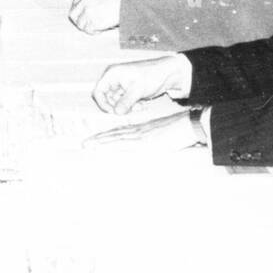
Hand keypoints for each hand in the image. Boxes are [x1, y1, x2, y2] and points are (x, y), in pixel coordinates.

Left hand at [68, 0, 121, 33]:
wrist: (128, 0)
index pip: (75, 3)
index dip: (78, 10)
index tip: (82, 15)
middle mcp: (84, 3)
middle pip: (73, 15)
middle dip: (78, 21)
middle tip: (86, 25)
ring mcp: (88, 12)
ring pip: (80, 24)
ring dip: (87, 27)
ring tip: (95, 28)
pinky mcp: (94, 21)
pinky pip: (89, 30)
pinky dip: (93, 32)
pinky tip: (99, 31)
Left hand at [84, 110, 200, 151]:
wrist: (187, 125)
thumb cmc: (177, 131)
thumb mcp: (160, 136)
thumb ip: (150, 141)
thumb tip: (145, 148)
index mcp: (140, 130)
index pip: (119, 133)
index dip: (106, 137)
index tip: (94, 140)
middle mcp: (137, 132)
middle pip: (114, 135)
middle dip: (98, 140)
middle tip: (84, 144)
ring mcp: (140, 137)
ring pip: (116, 139)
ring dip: (101, 143)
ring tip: (89, 145)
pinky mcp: (145, 142)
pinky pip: (125, 144)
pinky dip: (113, 146)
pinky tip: (105, 148)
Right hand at [91, 54, 193, 113]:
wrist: (167, 73)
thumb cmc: (152, 75)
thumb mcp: (138, 90)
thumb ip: (125, 102)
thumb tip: (116, 113)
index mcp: (112, 74)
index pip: (98, 91)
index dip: (103, 103)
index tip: (112, 112)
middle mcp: (114, 78)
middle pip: (106, 97)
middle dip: (117, 106)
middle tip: (128, 111)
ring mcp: (121, 84)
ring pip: (116, 101)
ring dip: (125, 107)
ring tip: (138, 107)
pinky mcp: (128, 90)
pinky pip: (123, 101)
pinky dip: (130, 105)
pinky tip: (141, 104)